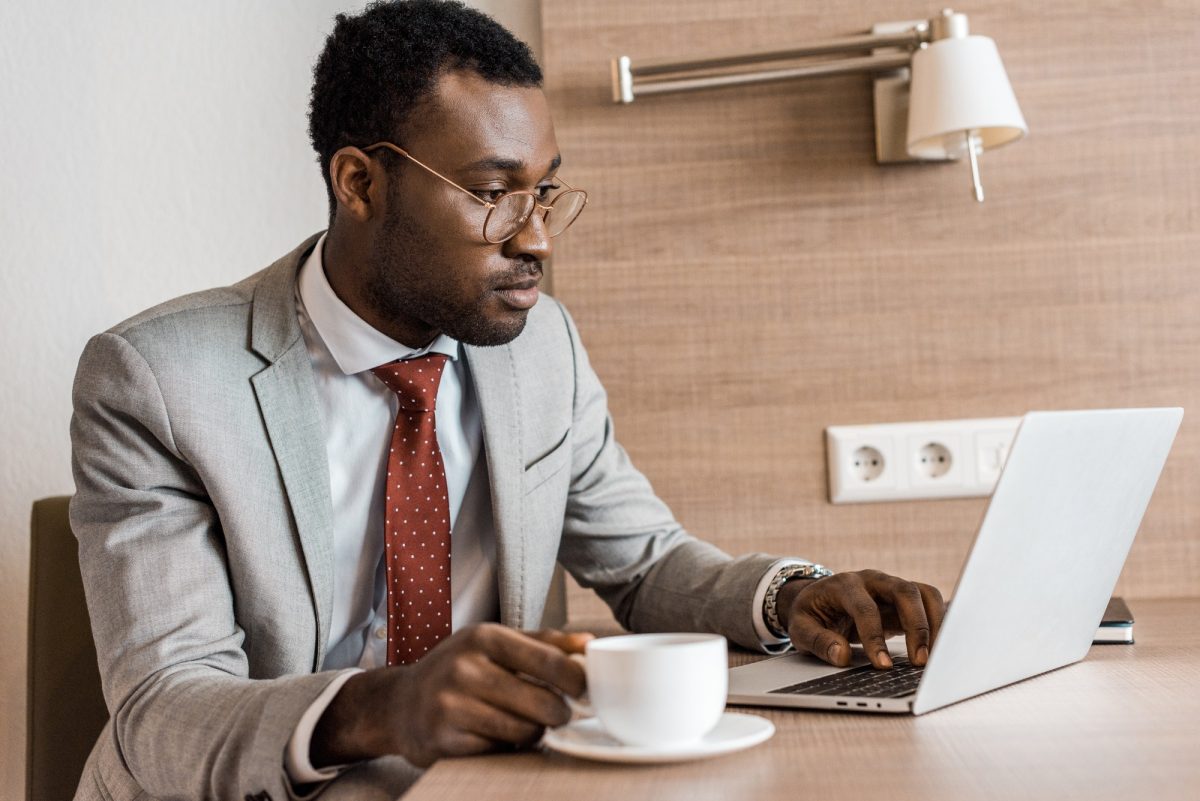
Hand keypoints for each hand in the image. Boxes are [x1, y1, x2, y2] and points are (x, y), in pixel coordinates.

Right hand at [311, 624, 591, 767]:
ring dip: (533, 732)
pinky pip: (498, 750)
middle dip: (558, 714)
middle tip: (556, 714)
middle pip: (542, 702)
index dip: (576, 681)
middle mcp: (465, 667)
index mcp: (485, 637)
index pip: (549, 661)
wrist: (399, 703)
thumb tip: (590, 643)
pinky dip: (505, 747)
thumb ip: (544, 643)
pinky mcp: (443, 739)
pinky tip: (495, 735)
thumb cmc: (459, 669)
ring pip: (524, 731)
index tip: (583, 691)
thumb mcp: (495, 644)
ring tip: (524, 723)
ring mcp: (451, 704)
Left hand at [778, 569, 944, 669]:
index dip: (875, 637)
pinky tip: (937, 648)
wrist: (819, 599)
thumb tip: (841, 656)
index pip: (865, 608)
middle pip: (904, 591)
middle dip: (916, 626)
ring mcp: (891, 586)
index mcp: (844, 585)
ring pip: (924, 594)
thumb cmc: (811, 614)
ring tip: (931, 658)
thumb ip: (818, 641)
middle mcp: (872, 580)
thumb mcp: (800, 628)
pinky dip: (938, 623)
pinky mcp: (904, 599)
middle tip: (919, 661)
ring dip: (933, 624)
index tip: (882, 665)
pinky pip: (930, 603)